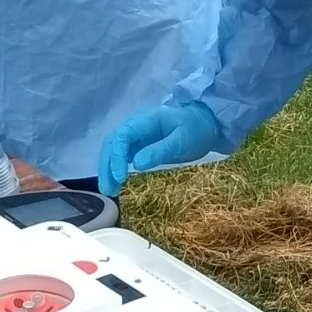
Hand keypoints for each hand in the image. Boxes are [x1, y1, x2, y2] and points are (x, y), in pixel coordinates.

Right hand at [94, 101, 222, 196]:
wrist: (204, 124)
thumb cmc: (195, 129)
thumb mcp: (181, 140)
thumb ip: (160, 150)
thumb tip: (137, 164)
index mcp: (145, 120)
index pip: (122, 136)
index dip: (117, 156)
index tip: (120, 177)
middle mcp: (135, 126)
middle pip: (112, 143)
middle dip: (107, 166)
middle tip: (108, 189)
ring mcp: (135, 136)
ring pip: (113, 151)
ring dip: (108, 169)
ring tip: (109, 191)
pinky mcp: (138, 146)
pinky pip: (121, 157)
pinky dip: (116, 170)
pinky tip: (116, 184)